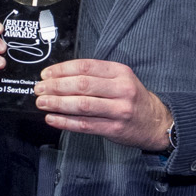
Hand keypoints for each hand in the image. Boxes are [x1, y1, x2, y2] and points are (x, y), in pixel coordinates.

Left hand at [34, 59, 172, 149]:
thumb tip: (60, 77)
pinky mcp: (114, 128)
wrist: (156, 122)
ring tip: (42, 103)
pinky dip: (65, 122)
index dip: (62, 70)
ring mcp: (119, 110)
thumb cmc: (133, 99)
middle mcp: (121, 90)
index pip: (85, 67)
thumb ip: (96, 76)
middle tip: (39, 89)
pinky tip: (52, 118)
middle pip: (82, 85)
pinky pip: (84, 125)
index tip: (46, 74)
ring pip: (82, 105)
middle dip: (56, 86)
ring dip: (57, 104)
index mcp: (120, 72)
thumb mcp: (121, 79)